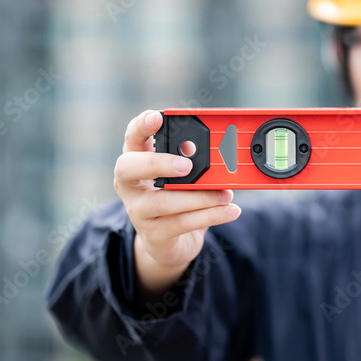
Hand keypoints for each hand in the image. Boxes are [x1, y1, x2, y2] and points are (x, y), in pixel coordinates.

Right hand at [114, 110, 240, 296]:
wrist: (170, 244)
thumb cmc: (180, 200)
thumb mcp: (187, 178)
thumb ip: (199, 165)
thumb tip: (226, 157)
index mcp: (137, 160)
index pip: (132, 137)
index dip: (141, 126)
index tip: (157, 116)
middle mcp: (130, 184)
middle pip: (129, 167)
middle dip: (158, 163)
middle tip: (187, 165)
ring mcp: (138, 211)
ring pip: (163, 201)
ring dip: (200, 197)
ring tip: (225, 194)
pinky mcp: (153, 235)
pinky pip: (181, 223)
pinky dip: (211, 216)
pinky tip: (230, 210)